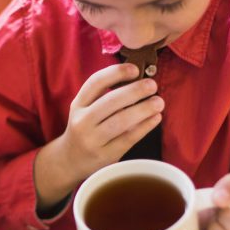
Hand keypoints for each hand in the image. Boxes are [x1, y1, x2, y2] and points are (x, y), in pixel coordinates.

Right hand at [34, 63, 162, 208]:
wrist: (71, 160)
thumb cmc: (85, 129)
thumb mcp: (85, 109)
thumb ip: (104, 95)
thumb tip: (138, 79)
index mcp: (78, 105)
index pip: (95, 83)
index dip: (116, 73)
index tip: (135, 69)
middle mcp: (82, 121)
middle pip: (110, 102)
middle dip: (135, 91)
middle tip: (152, 85)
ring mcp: (92, 140)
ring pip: (120, 121)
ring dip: (143, 109)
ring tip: (159, 102)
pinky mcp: (105, 155)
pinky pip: (128, 138)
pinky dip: (145, 127)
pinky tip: (156, 118)